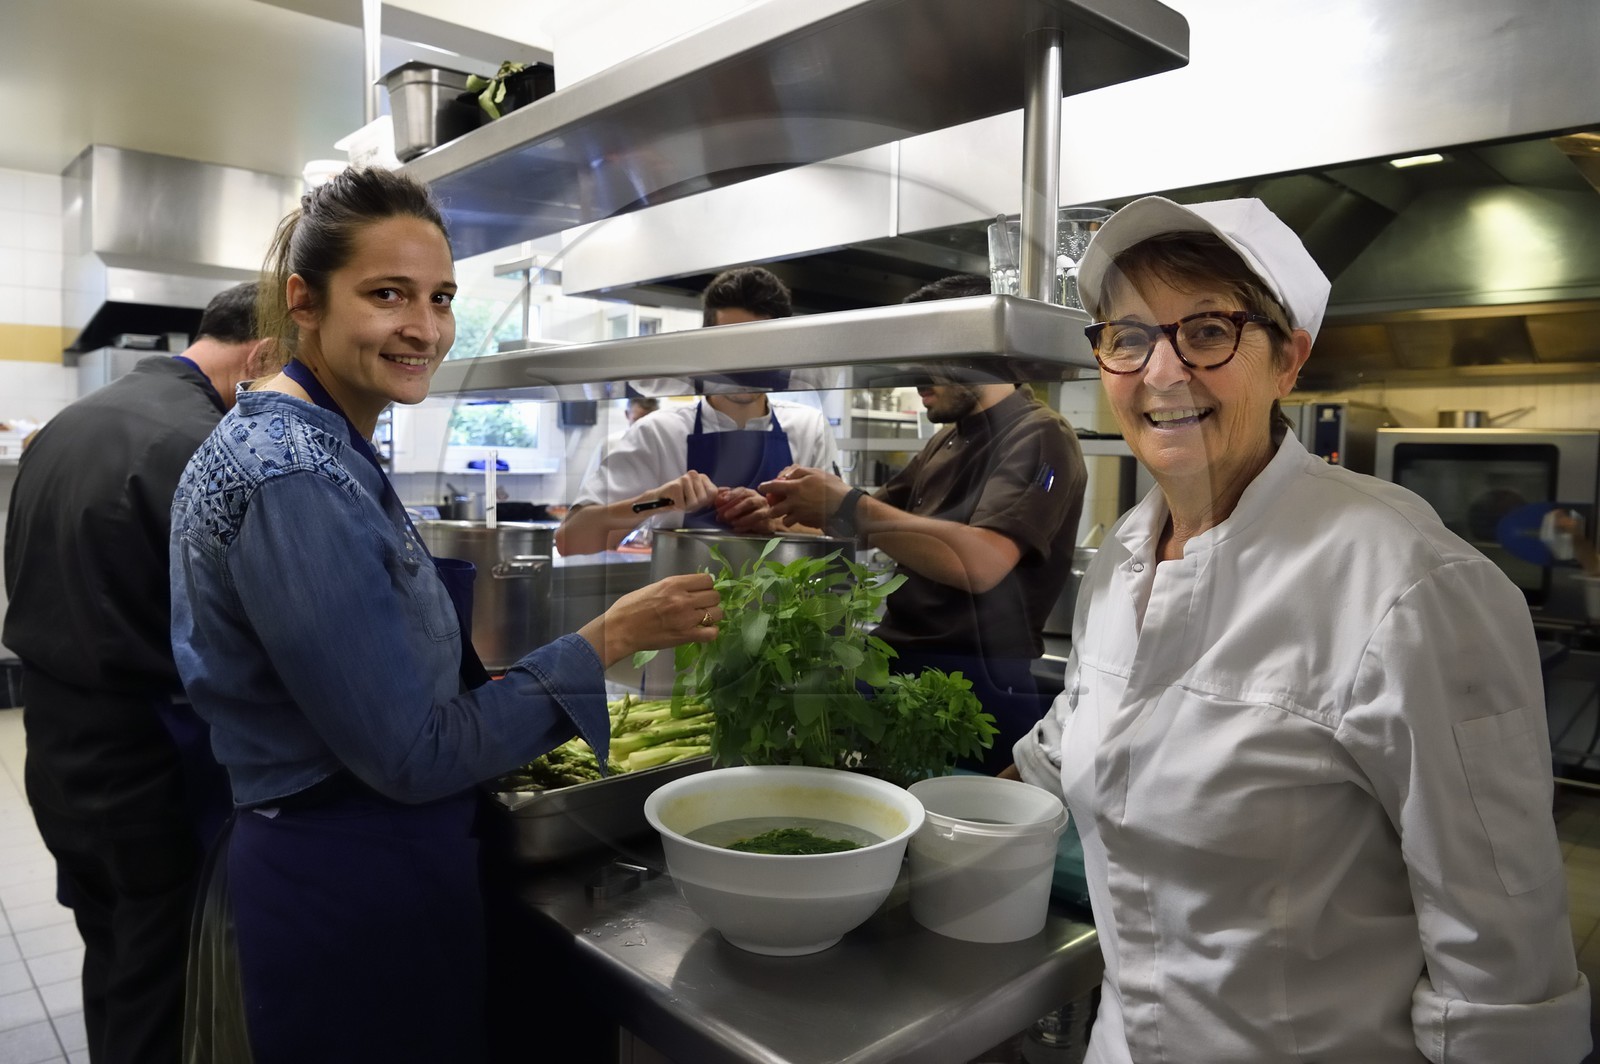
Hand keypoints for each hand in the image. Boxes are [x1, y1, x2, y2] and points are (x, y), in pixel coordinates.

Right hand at [579, 572, 722, 666]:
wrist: (620, 629)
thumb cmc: (630, 607)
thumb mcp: (653, 588)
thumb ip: (673, 588)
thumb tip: (688, 590)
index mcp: (674, 584)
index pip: (707, 580)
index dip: (706, 586)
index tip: (700, 592)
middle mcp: (684, 599)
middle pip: (714, 596)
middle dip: (710, 601)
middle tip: (700, 607)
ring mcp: (687, 618)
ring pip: (717, 613)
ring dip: (712, 616)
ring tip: (702, 619)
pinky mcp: (686, 636)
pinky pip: (712, 633)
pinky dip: (711, 632)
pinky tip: (703, 631)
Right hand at [647, 470, 717, 514]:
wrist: (660, 499)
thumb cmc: (680, 499)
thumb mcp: (698, 497)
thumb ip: (713, 494)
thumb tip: (728, 490)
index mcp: (702, 477)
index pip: (713, 493)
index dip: (704, 501)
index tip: (694, 499)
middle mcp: (693, 474)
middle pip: (703, 499)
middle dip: (694, 504)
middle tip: (685, 501)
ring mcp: (684, 479)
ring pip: (693, 501)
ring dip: (685, 506)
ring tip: (679, 501)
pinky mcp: (675, 485)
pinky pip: (682, 504)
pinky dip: (677, 507)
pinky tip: (673, 501)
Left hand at [713, 487, 774, 533]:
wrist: (767, 521)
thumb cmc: (749, 511)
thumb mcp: (737, 504)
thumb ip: (727, 501)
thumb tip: (716, 499)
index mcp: (751, 493)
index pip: (742, 491)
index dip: (732, 494)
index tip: (723, 499)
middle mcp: (759, 500)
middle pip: (749, 502)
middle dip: (736, 508)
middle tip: (725, 515)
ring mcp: (766, 511)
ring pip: (756, 514)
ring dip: (743, 519)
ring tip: (732, 523)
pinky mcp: (768, 523)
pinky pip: (758, 525)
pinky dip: (747, 527)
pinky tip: (737, 529)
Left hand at [757, 466, 849, 528]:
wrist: (843, 504)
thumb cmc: (831, 486)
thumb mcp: (815, 472)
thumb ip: (799, 471)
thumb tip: (786, 475)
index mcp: (795, 487)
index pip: (773, 486)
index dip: (765, 487)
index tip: (761, 487)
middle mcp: (794, 502)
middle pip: (774, 509)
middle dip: (771, 508)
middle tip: (772, 505)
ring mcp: (799, 513)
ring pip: (783, 519)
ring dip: (782, 516)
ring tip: (785, 513)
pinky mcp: (806, 521)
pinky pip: (793, 523)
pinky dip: (792, 521)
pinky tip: (796, 517)